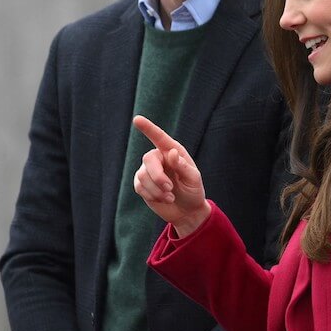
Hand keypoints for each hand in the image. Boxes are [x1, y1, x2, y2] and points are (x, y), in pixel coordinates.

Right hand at [132, 116, 210, 236]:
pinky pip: (139, 187)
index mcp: (173, 152)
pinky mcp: (142, 185)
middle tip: (170, 189)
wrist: (187, 211)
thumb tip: (170, 152)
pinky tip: (163, 199)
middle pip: (148, 159)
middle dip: (157, 176)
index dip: (148, 128)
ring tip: (170, 197)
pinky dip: (152, 195)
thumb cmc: (193, 191)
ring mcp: (149, 171)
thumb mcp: (193, 179)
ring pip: (143, 176)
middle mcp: (159, 158)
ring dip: (157, 190)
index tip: (136, 119)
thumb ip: (182, 166)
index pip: (159, 137)